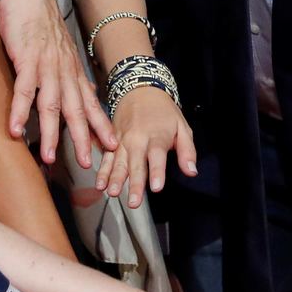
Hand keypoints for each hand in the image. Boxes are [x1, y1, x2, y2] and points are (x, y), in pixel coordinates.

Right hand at [0, 0, 113, 168]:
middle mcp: (64, 71)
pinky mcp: (27, 58)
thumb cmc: (40, 24)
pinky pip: (24, 88)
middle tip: (89, 164)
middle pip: (76, 110)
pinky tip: (16, 129)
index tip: (112, 149)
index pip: (90, 103)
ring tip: (50, 157)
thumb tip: (82, 96)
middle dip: (83, 138)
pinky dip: (20, 110)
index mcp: (72, 71)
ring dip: (51, 132)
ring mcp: (47, 65)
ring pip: (52, 104)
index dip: (100, 126)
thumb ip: (69, 75)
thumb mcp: (61, 51)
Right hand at [94, 86, 196, 206]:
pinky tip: (99, 183)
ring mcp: (122, 140)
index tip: (156, 187)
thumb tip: (191, 171)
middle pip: (136, 163)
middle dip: (134, 183)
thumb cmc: (164, 111)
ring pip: (118, 162)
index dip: (157, 172)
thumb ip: (187, 151)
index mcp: (157, 136)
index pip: (157, 156)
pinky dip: (102, 171)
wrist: (140, 89)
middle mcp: (137, 139)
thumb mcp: (182, 127)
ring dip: (114, 178)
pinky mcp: (111, 140)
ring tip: (112, 192)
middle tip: (133, 202)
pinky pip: (106, 157)